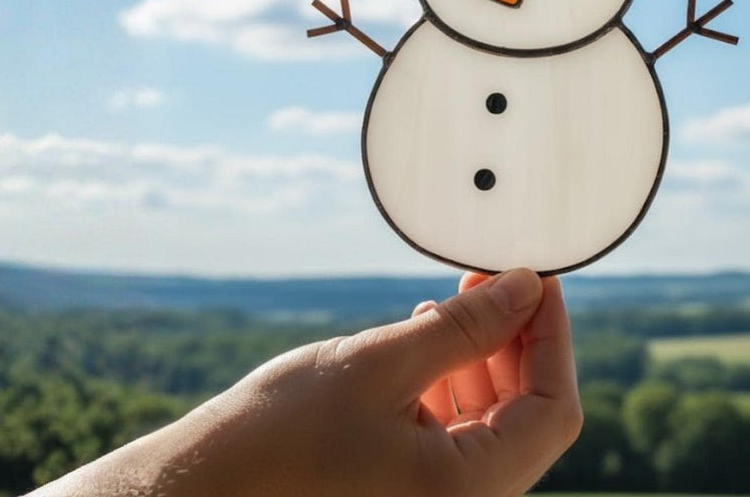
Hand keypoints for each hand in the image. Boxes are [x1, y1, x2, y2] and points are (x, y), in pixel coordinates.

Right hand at [31, 268, 581, 495]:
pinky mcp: (405, 490)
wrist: (196, 492)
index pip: (553, 408)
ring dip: (482, 355)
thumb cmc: (277, 435)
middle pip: (526, 413)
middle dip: (515, 338)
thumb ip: (465, 329)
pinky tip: (425, 339)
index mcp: (466, 492)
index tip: (538, 274)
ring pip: (491, 421)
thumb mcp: (379, 365)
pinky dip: (450, 381)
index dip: (553, 335)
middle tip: (491, 276)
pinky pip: (454, 433)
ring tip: (455, 301)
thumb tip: (528, 285)